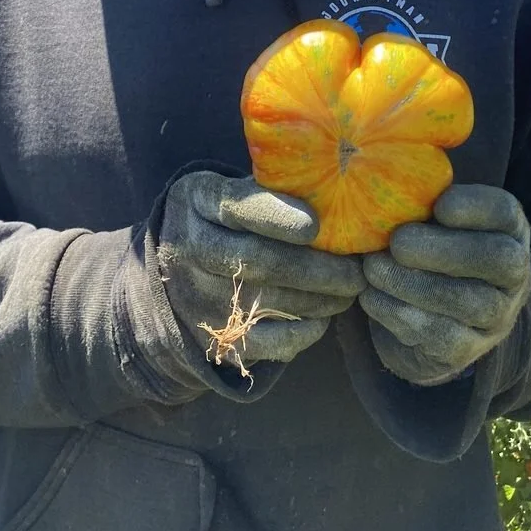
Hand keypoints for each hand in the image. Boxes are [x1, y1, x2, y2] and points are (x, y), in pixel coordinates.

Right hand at [159, 172, 363, 370]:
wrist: (173, 264)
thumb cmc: (224, 215)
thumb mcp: (232, 188)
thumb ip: (271, 188)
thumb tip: (337, 190)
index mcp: (197, 200)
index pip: (236, 206)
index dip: (276, 216)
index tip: (316, 225)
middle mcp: (189, 247)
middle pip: (258, 262)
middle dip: (316, 270)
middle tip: (357, 272)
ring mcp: (196, 295)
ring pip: (265, 303)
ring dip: (317, 301)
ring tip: (350, 292)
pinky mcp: (211, 332)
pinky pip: (261, 342)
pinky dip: (299, 334)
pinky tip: (323, 319)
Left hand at [359, 184, 530, 385]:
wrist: (437, 317)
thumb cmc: (430, 249)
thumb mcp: (433, 220)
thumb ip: (420, 200)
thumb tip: (378, 174)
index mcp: (507, 229)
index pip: (506, 212)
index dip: (476, 208)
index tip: (440, 205)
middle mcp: (513, 273)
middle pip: (496, 259)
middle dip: (444, 249)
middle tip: (397, 242)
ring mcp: (496, 315)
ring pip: (469, 303)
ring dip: (414, 285)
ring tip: (373, 268)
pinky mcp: (469, 349)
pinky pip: (441, 336)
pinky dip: (400, 315)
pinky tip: (371, 296)